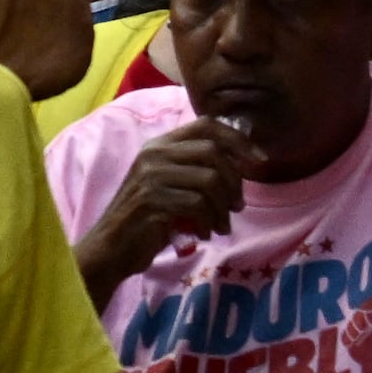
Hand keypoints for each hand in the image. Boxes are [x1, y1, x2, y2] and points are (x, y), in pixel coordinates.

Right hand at [79, 118, 256, 291]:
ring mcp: (150, 175)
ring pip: (209, 180)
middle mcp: (153, 154)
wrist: (113, 247)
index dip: (238, 140)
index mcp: (160, 145)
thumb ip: (197, 168)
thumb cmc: (149, 218)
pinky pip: (197, 204)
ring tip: (221, 225)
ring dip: (223, 208)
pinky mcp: (151, 199)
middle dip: (235, 182)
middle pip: (213, 152)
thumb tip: (244, 162)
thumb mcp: (172, 185)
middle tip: (237, 206)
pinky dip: (209, 222)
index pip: (207, 124)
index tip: (259, 161)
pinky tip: (205, 234)